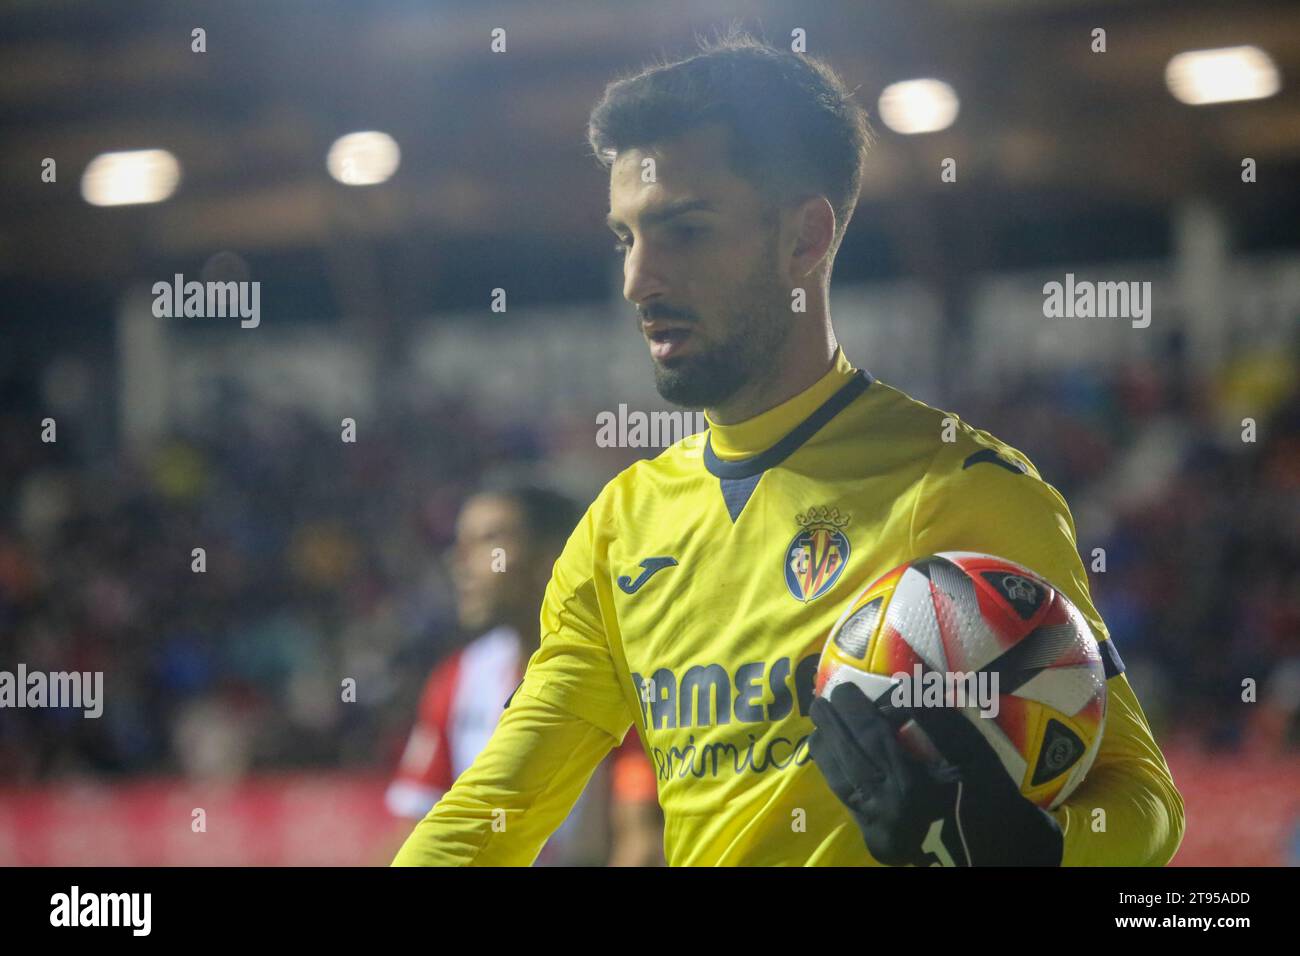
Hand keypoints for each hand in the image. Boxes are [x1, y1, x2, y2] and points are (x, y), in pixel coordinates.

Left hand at [809, 681, 1062, 865]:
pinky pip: (848, 801)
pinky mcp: (875, 842)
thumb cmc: (991, 800)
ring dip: (827, 751)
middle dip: (831, 727)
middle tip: (820, 701)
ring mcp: (877, 830)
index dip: (854, 710)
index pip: (871, 737)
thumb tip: (904, 688)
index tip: (844, 687)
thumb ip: (937, 720)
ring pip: (840, 782)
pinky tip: (831, 758)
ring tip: (818, 725)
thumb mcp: (973, 756)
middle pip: (848, 758)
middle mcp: (886, 810)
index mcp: (911, 786)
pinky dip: (836, 775)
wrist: (998, 854)